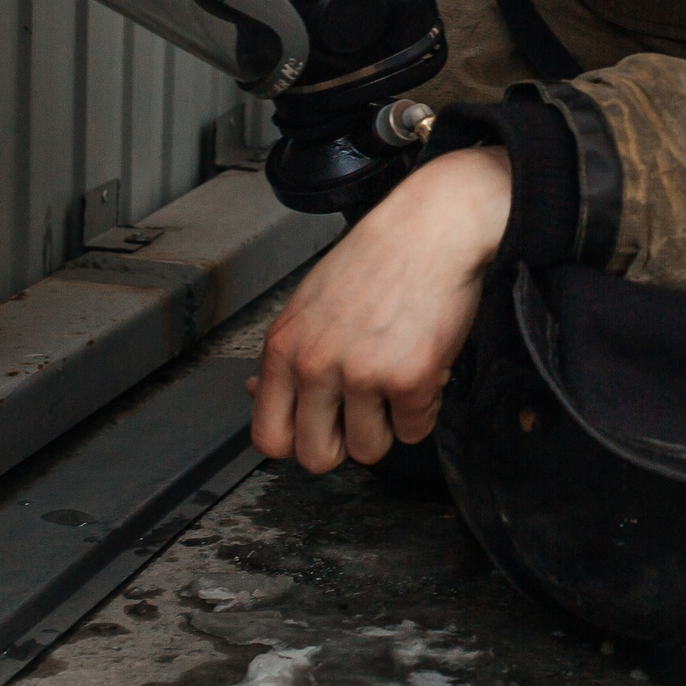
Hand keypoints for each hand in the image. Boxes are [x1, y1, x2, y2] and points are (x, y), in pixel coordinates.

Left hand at [248, 147, 511, 472]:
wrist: (432, 228)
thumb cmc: (375, 259)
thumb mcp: (310, 303)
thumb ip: (286, 354)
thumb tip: (252, 392)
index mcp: (284, 347)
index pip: (269, 437)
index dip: (298, 442)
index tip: (319, 428)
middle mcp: (316, 365)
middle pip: (317, 457)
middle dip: (345, 443)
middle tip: (364, 412)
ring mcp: (363, 373)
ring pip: (369, 450)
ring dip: (387, 425)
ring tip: (395, 383)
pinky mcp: (410, 378)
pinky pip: (415, 430)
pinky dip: (424, 408)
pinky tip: (422, 370)